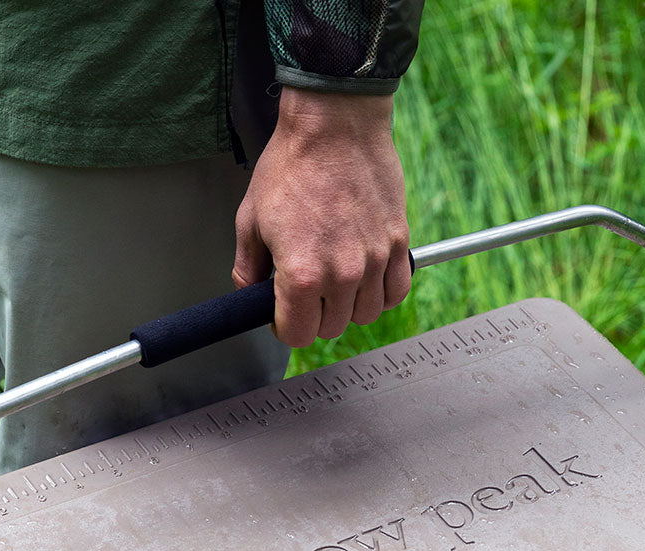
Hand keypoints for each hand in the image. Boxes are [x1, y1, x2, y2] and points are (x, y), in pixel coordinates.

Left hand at [232, 88, 410, 347]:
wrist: (334, 123)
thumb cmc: (291, 165)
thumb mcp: (250, 218)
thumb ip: (247, 268)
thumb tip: (250, 295)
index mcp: (302, 274)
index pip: (298, 334)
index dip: (285, 327)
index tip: (283, 314)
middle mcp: (342, 274)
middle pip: (332, 327)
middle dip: (315, 315)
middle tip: (307, 291)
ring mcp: (374, 260)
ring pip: (364, 315)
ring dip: (349, 306)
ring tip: (336, 282)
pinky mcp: (396, 243)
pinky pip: (396, 292)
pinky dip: (382, 293)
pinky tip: (367, 280)